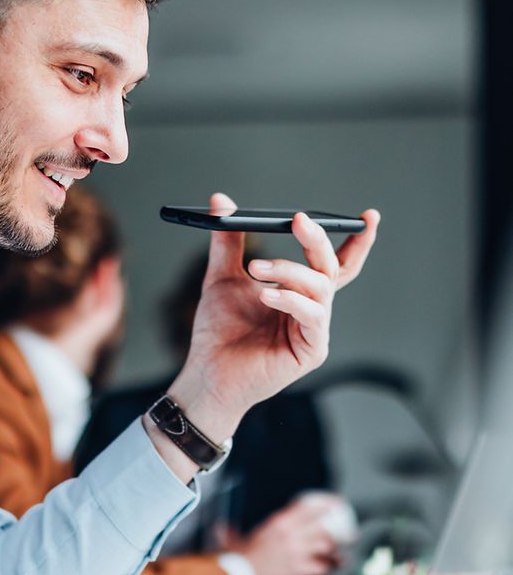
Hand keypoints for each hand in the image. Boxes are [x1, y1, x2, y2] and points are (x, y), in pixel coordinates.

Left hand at [169, 195, 378, 445]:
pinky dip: (291, 300)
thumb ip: (228, 241)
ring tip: (256, 269)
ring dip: (289, 271)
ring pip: (320, 288)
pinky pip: (313, 316)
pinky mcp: (312, 351)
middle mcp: (312, 309)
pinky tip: (267, 296)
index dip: (356, 240)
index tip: (367, 216)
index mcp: (299, 291)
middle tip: (298, 221)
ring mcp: (314, 330)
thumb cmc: (219, 331)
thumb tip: (221, 202)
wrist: (208, 372)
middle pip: (331, 268)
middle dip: (317, 240)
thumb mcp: (222, 276)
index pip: (335, 261)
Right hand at [218, 495, 346, 574]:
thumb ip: (234, 534)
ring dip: (336, 553)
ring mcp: (297, 553)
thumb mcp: (239, 541)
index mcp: (280, 522)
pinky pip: (323, 569)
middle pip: (326, 527)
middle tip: (349, 535)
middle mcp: (291, 534)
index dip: (328, 506)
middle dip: (341, 531)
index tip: (337, 506)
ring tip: (339, 557)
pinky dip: (328, 570)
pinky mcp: (301, 572)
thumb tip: (223, 529)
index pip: (311, 507)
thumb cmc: (239, 562)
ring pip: (328, 547)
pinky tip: (329, 571)